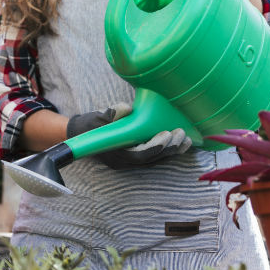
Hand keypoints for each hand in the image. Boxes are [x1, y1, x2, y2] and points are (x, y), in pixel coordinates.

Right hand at [67, 104, 191, 168]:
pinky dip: (167, 150)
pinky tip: (180, 142)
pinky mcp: (135, 156)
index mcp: (117, 154)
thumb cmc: (90, 125)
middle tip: (182, 134)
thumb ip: (110, 113)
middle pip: (152, 159)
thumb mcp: (96, 117)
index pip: (140, 155)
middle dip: (169, 148)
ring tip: (187, 139)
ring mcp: (131, 161)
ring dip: (172, 151)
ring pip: (156, 159)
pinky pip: (154, 156)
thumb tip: (126, 108)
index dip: (155, 147)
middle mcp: (125, 161)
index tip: (167, 135)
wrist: (81, 135)